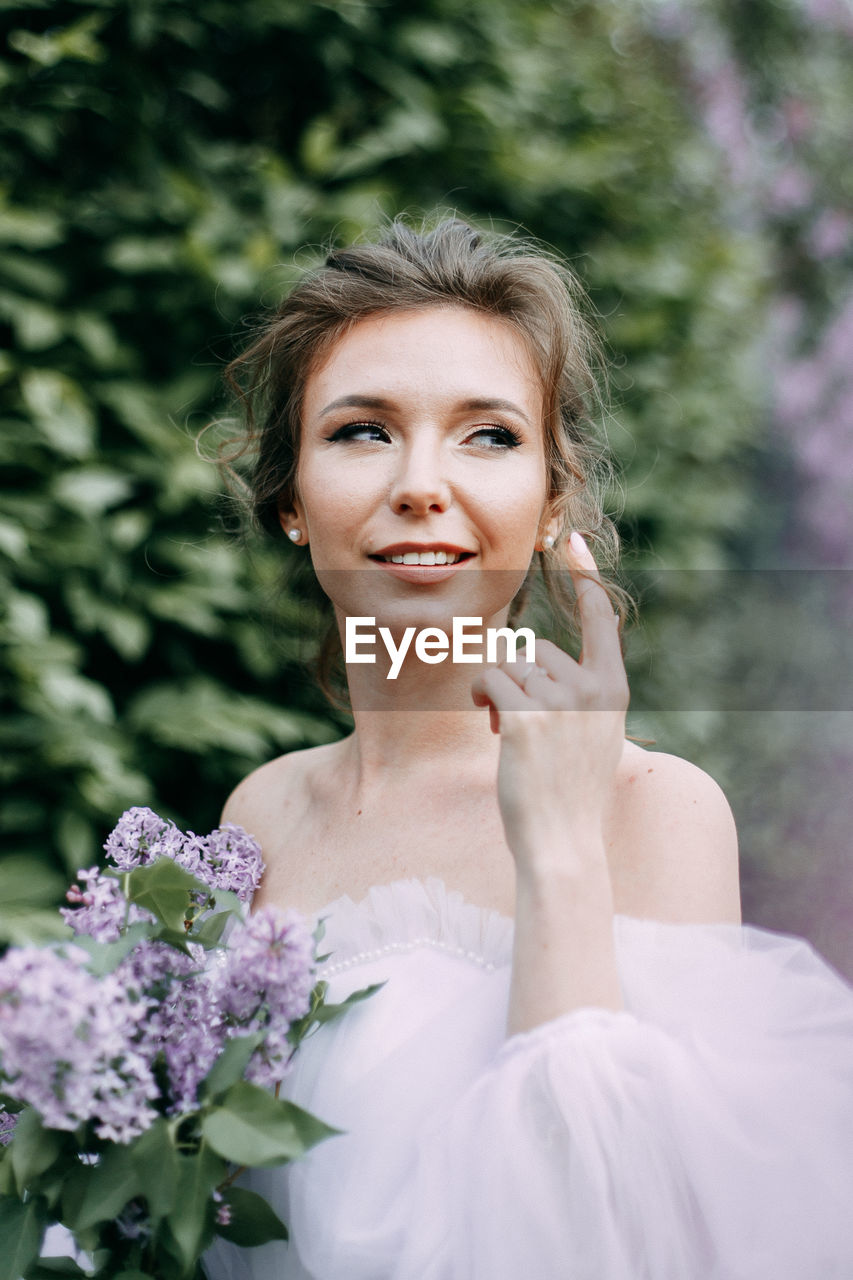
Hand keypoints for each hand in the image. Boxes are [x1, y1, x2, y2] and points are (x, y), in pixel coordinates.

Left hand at [470, 532, 628, 878]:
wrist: (563, 842)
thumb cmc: (570, 790)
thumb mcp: (594, 734)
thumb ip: (582, 693)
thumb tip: (537, 659)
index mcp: (613, 689)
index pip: (601, 619)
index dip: (585, 576)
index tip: (572, 540)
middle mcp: (592, 687)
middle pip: (536, 649)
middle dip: (522, 681)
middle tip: (528, 726)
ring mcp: (561, 700)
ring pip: (511, 666)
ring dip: (501, 694)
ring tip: (515, 736)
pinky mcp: (528, 715)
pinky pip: (491, 679)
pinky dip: (484, 698)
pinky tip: (495, 729)